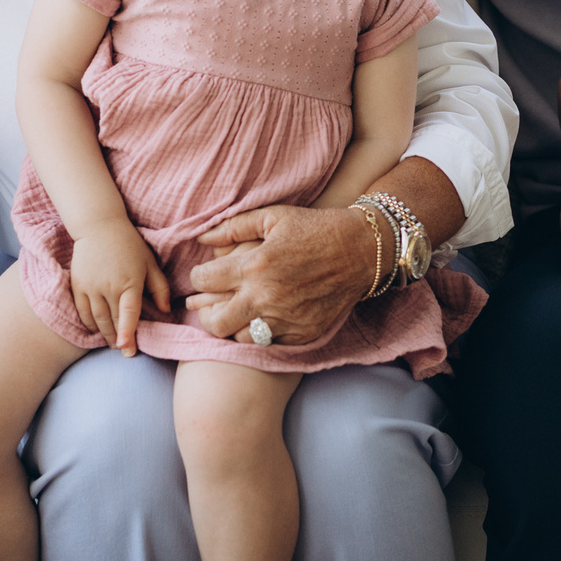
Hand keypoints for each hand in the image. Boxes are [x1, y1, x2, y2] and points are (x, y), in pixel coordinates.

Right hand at [68, 223, 170, 354]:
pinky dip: (90, 324)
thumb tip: (165, 311)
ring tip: (114, 343)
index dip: (128, 332)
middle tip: (126, 352)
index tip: (127, 348)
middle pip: (113, 321)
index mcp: (129, 282)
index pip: (128, 312)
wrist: (99, 227)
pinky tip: (98, 330)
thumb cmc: (129, 245)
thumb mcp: (150, 263)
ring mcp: (91, 287)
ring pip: (97, 320)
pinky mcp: (78, 286)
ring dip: (105, 334)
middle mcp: (108, 287)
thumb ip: (160, 288)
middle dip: (119, 340)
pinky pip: (83, 312)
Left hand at [184, 204, 371, 345]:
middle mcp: (265, 298)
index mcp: (254, 266)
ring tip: (236, 310)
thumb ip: (233, 227)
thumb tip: (203, 238)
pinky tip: (263, 317)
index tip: (204, 275)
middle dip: (205, 312)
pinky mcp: (301, 334)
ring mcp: (284, 320)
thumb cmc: (316, 228)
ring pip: (238, 337)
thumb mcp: (274, 217)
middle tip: (210, 303)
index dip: (198, 278)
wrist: (362, 251)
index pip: (203, 282)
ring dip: (233, 324)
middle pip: (214, 322)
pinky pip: (267, 343)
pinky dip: (260, 332)